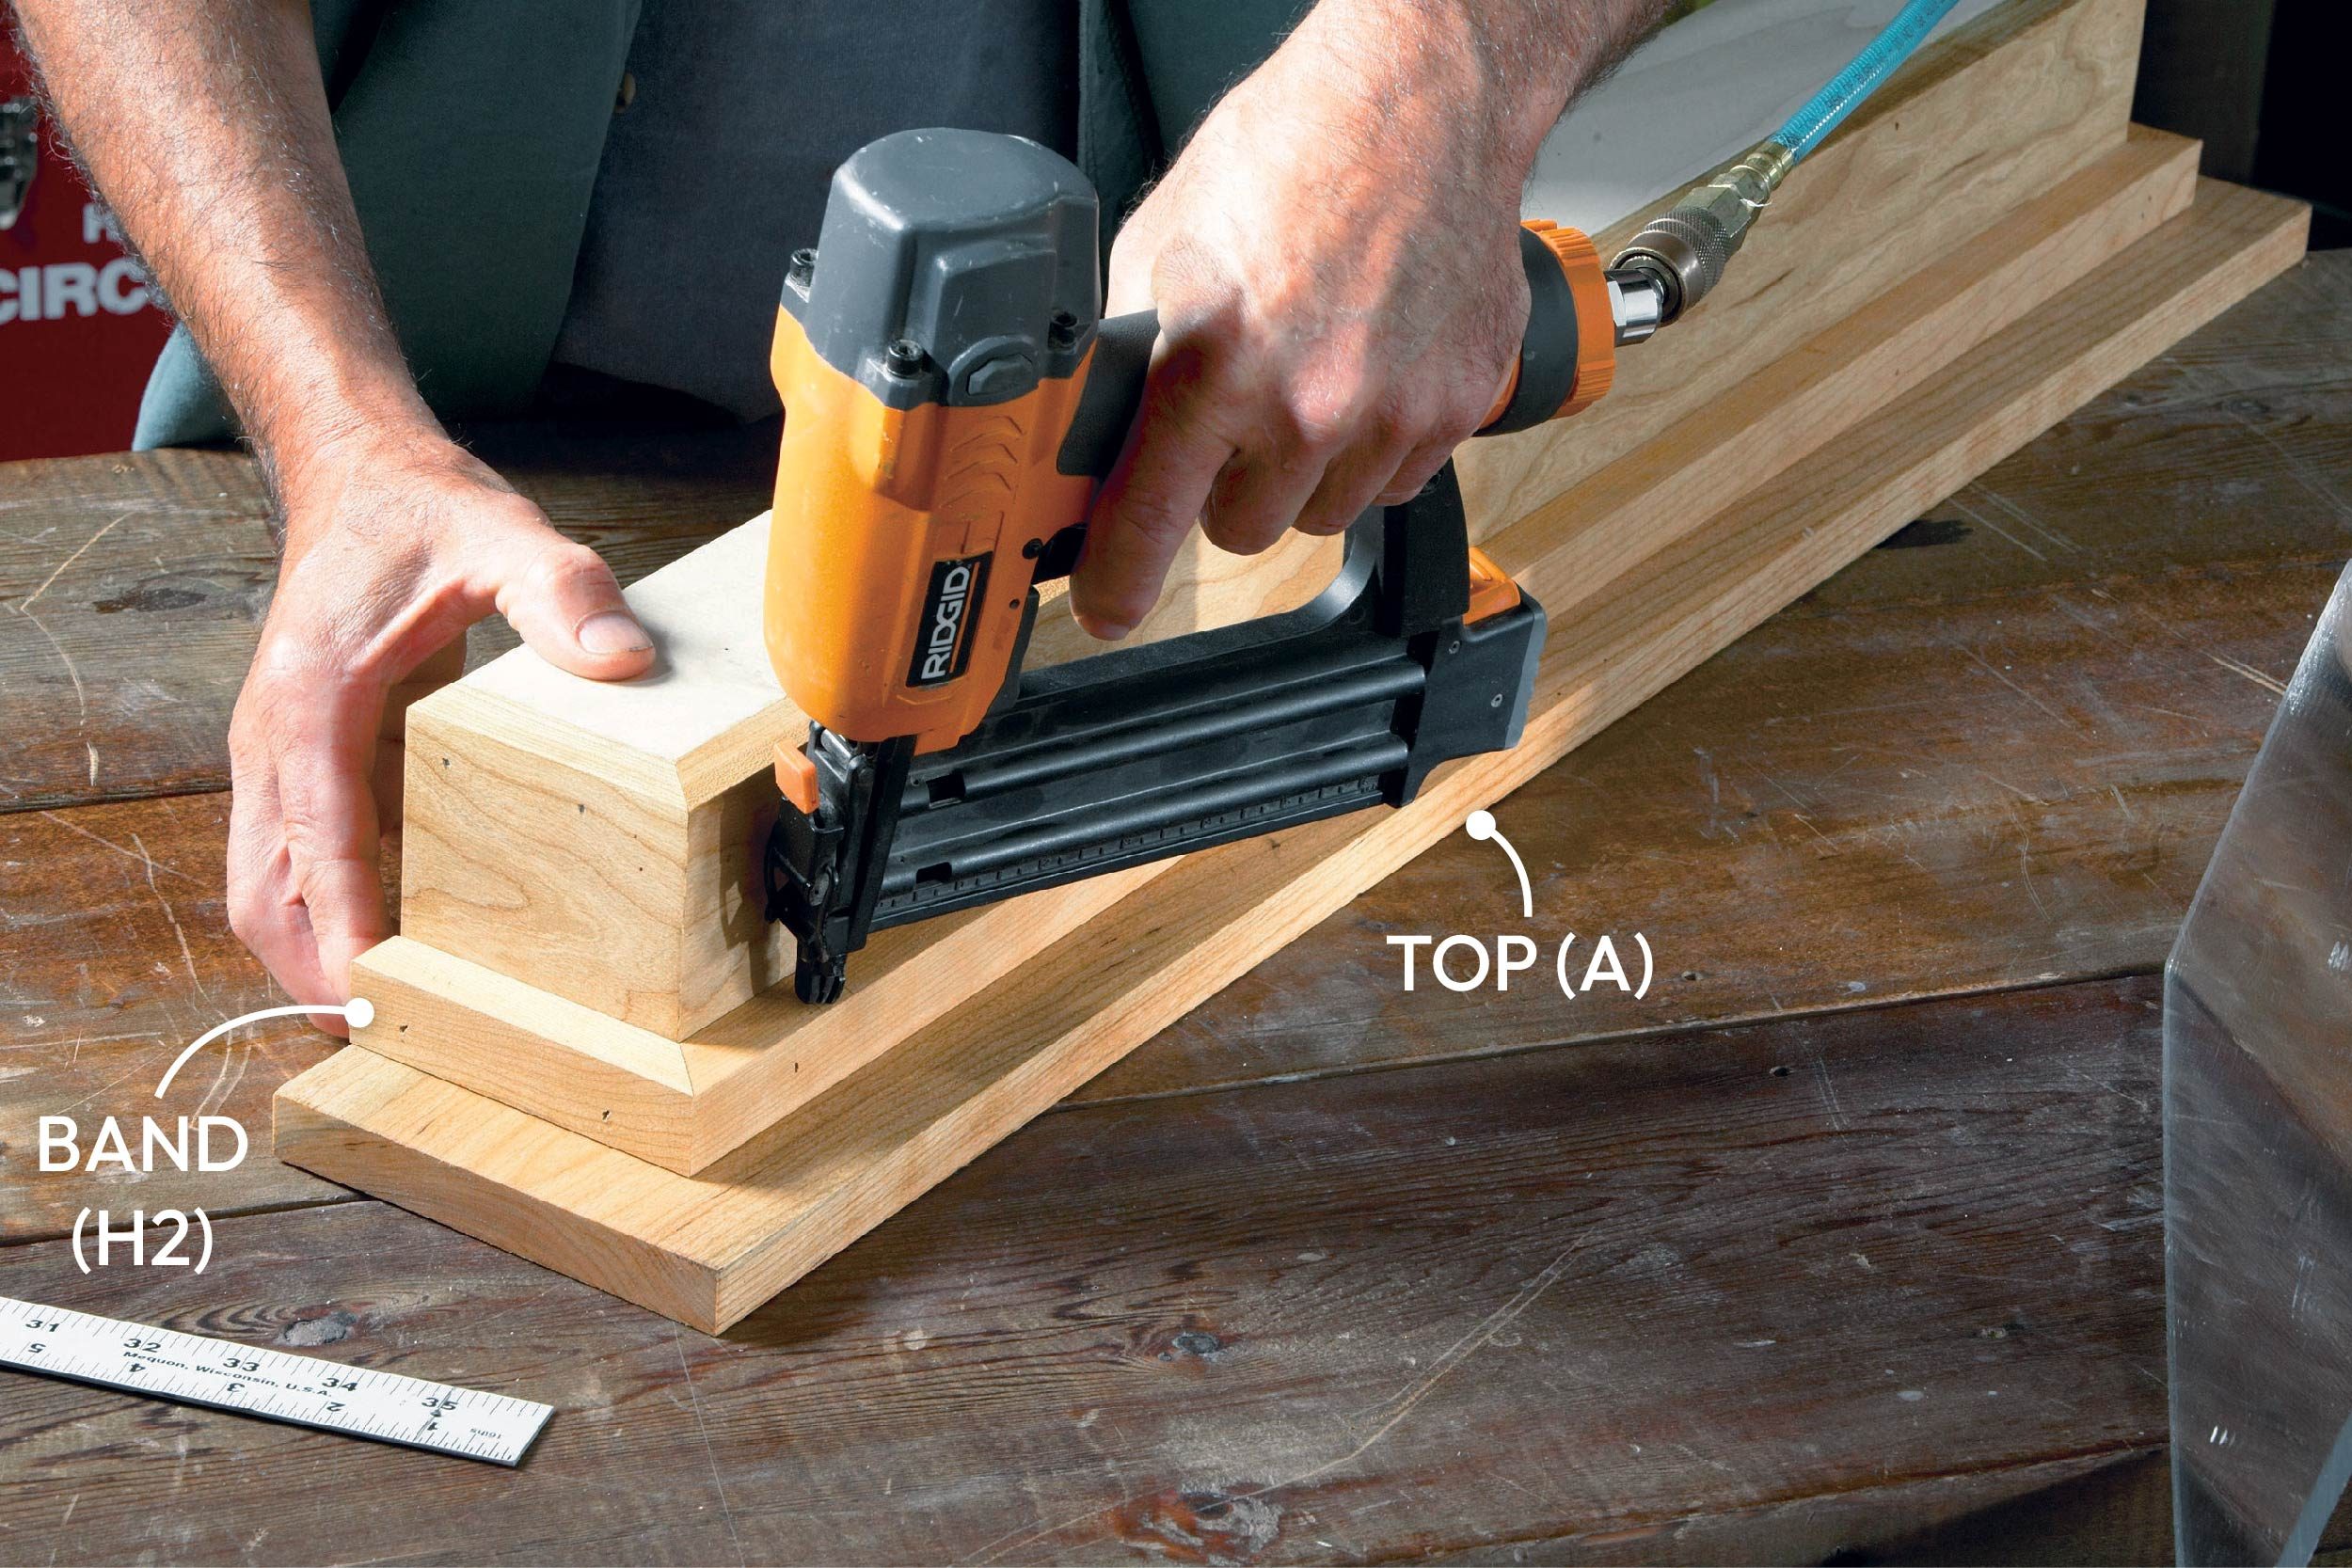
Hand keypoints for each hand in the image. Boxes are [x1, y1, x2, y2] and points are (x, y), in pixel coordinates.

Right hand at [228, 427, 654, 1031]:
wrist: (361, 474)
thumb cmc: (419, 512)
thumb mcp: (503, 536)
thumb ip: (563, 592)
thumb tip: (620, 661)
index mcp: (310, 699)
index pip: (317, 839)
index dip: (343, 925)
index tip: (374, 994)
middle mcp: (274, 739)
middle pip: (265, 892)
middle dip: (312, 973)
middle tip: (386, 1038)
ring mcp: (279, 757)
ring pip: (269, 887)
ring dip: (314, 956)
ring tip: (389, 1021)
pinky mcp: (303, 764)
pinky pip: (298, 863)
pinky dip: (329, 918)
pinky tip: (394, 952)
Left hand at [1067, 0, 1556, 639]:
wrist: (1424, 103)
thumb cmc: (1295, 149)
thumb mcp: (1163, 241)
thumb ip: (1129, 354)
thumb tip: (1091, 429)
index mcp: (1217, 362)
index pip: (1152, 517)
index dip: (1119, 578)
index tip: (1108, 612)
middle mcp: (1310, 404)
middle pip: (1243, 530)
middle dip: (1228, 488)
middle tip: (1233, 416)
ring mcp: (1394, 414)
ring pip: (1323, 513)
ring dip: (1305, 470)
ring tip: (1308, 374)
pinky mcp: (1458, 407)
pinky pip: (1396, 480)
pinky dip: (1375, 446)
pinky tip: (1366, 370)